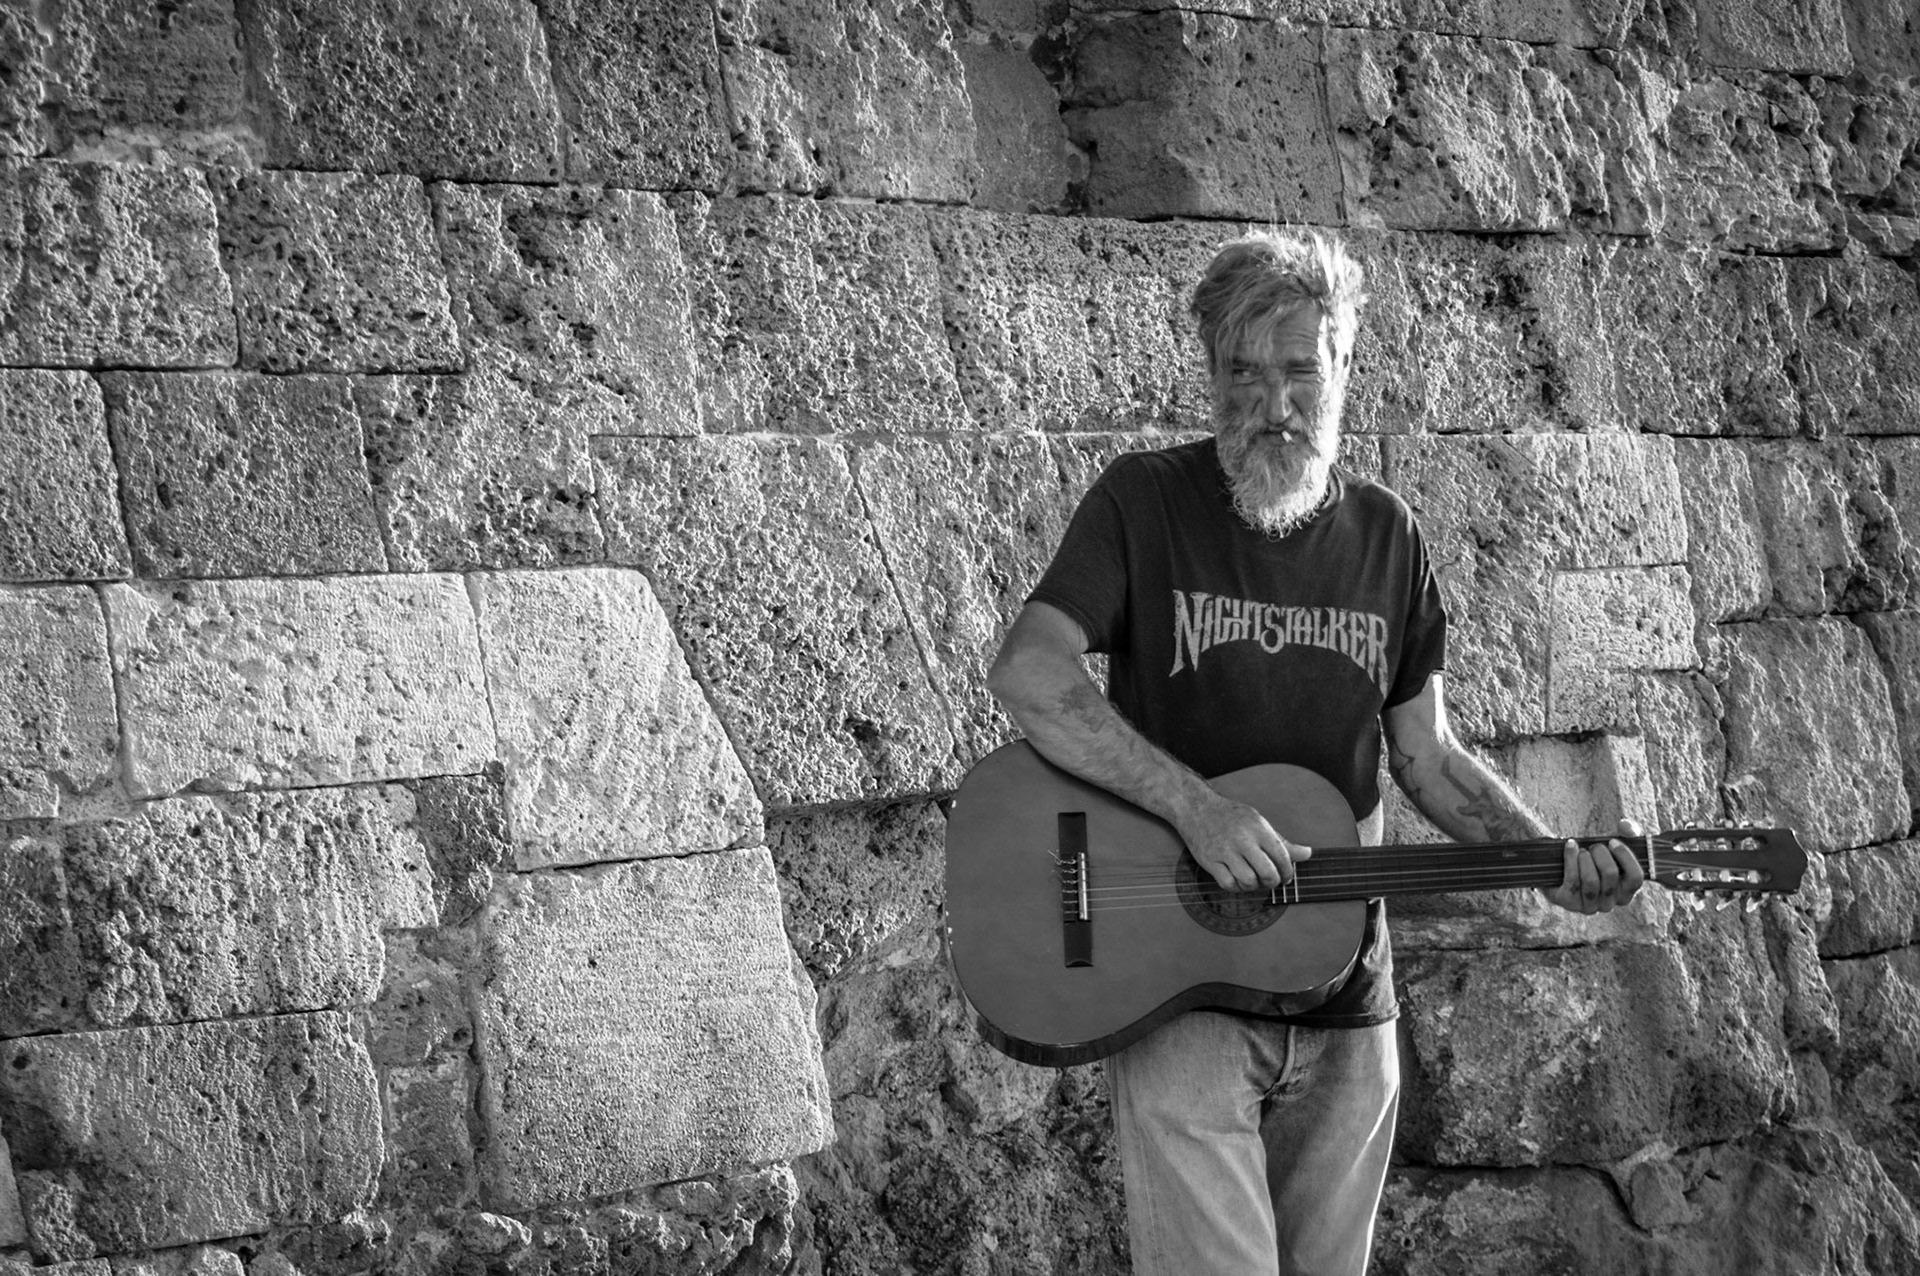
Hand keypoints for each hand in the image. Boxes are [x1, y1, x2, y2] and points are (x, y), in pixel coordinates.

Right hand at [1178, 792, 1310, 891]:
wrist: (1196, 808)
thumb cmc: (1231, 816)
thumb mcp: (1258, 822)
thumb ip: (1282, 842)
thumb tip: (1307, 853)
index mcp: (1258, 828)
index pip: (1282, 857)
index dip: (1288, 872)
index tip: (1285, 876)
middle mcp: (1242, 839)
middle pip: (1267, 873)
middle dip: (1273, 882)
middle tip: (1270, 880)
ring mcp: (1224, 851)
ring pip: (1248, 881)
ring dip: (1254, 886)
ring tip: (1252, 879)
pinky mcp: (1209, 861)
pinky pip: (1228, 884)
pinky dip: (1236, 887)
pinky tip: (1237, 880)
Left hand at [1541, 819, 1645, 914]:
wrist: (1558, 868)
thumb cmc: (1593, 858)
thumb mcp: (1613, 846)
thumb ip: (1627, 832)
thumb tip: (1626, 825)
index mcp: (1626, 892)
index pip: (1636, 878)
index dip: (1625, 857)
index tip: (1613, 841)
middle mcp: (1610, 903)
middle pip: (1610, 875)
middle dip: (1600, 853)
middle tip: (1594, 846)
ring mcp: (1589, 906)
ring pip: (1591, 880)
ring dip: (1585, 858)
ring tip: (1581, 850)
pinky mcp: (1569, 902)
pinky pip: (1572, 880)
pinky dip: (1571, 858)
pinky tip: (1570, 845)